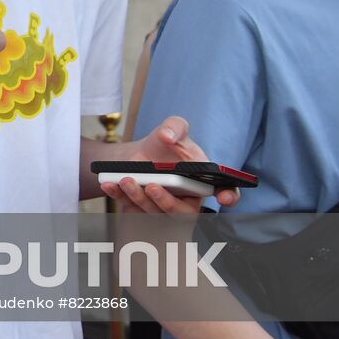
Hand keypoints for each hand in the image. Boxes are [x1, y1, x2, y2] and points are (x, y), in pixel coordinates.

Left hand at [100, 116, 241, 213]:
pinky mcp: (142, 209)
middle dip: (167, 203)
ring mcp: (163, 207)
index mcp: (204, 180)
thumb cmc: (166, 144)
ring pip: (154, 212)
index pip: (225, 192)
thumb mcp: (173, 127)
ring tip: (126, 179)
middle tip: (152, 186)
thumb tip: (167, 136)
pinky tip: (110, 184)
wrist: (141, 153)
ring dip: (139, 198)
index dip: (229, 196)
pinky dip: (119, 197)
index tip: (224, 197)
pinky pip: (130, 208)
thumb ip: (175, 126)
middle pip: (183, 212)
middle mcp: (187, 199)